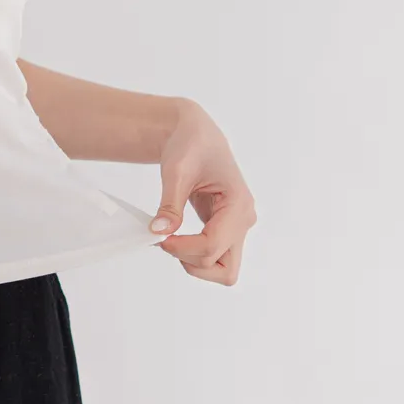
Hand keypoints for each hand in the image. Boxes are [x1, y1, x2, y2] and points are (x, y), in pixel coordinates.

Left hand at [149, 100, 256, 284]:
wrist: (194, 134)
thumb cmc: (190, 144)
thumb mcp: (177, 171)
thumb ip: (170, 204)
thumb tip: (160, 232)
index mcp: (239, 204)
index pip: (213, 246)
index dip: (183, 249)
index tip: (160, 237)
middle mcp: (244, 219)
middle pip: (225, 268)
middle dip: (192, 261)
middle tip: (166, 241)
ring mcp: (236, 227)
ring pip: (223, 269)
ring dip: (195, 263)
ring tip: (171, 240)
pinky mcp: (225, 229)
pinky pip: (214, 256)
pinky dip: (194, 255)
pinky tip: (176, 237)